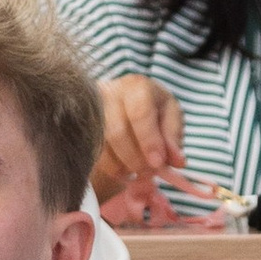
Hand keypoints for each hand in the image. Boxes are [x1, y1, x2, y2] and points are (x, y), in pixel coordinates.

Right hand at [95, 71, 182, 201]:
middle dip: (136, 158)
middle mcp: (109, 93)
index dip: (149, 141)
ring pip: (103, 144)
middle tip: (150, 173)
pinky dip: (111, 168)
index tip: (158, 163)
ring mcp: (91, 109)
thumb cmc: (154, 109)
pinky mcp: (83, 126)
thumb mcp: (171, 117)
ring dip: (124, 165)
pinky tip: (125, 170)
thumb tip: (177, 161)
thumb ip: (174, 137)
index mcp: (137, 86)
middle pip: (117, 131)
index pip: (140, 113)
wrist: (127, 103)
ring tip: (140, 172)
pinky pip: (94, 153)